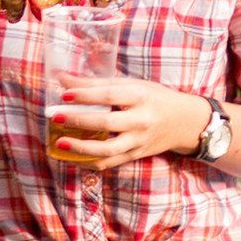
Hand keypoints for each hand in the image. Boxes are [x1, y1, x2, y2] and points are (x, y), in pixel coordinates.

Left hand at [45, 75, 212, 168]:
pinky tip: (72, 157)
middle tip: (56, 117)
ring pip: (108, 149)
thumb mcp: (131, 85)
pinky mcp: (135, 155)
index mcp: (140, 96)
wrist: (184, 122)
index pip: (110, 94)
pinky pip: (110, 162)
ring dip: (82, 148)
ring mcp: (139, 141)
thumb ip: (96, 83)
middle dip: (79, 120)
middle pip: (107, 123)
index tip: (64, 94)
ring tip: (60, 144)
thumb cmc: (153, 98)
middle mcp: (141, 120)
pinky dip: (89, 162)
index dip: (86, 94)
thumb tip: (62, 78)